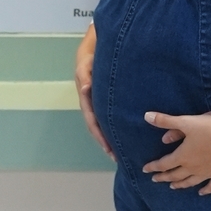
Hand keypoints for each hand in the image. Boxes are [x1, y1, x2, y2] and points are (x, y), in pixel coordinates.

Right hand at [75, 24, 112, 157]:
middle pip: (98, 129)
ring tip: (121, 153)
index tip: (108, 149)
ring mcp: (98, 105)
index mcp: (86, 100)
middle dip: (106, 144)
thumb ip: (86, 77)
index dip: (100, 136)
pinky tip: (125, 135)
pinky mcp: (105, 103)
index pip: (93, 122)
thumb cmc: (89, 59)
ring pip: (103, 125)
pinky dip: (115, 128)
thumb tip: (85, 89)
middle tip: (116, 158)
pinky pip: (109, 118)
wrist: (92, 52)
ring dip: (110, 139)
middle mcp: (91, 105)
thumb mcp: (86, 66)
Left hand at [142, 111, 210, 194]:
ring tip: (173, 187)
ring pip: (190, 181)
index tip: (145, 170)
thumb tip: (146, 116)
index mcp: (182, 156)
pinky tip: (202, 193)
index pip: (163, 164)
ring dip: (180, 184)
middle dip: (163, 177)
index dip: (153, 167)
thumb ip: (165, 120)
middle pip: (174, 175)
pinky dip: (206, 190)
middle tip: (156, 180)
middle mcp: (192, 168)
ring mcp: (206, 173)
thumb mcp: (185, 121)